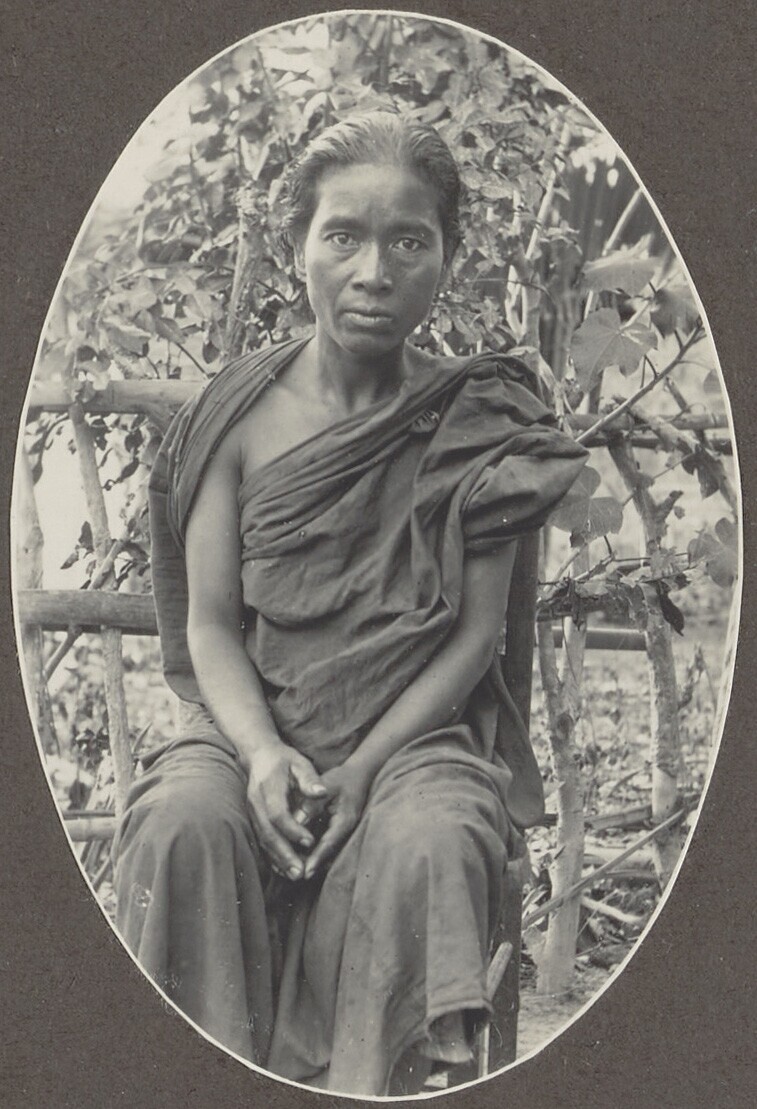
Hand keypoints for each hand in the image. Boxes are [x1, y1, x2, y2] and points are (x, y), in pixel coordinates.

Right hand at [246, 741, 326, 879]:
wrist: (258, 756)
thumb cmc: (283, 759)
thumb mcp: (299, 763)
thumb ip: (310, 778)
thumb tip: (322, 792)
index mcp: (268, 788)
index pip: (278, 814)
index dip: (293, 830)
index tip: (311, 842)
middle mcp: (256, 803)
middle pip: (268, 833)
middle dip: (284, 854)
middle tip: (301, 871)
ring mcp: (252, 812)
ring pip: (263, 840)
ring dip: (278, 859)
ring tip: (295, 876)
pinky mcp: (253, 819)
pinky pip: (261, 840)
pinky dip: (272, 856)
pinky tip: (284, 869)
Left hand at [299, 763, 371, 879]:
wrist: (361, 773)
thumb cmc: (343, 778)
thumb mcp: (326, 785)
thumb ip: (311, 803)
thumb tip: (296, 823)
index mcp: (345, 820)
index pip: (330, 843)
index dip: (317, 858)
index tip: (306, 872)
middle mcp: (347, 829)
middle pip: (329, 854)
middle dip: (313, 865)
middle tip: (294, 875)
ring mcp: (345, 832)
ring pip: (329, 852)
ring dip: (314, 860)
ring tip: (294, 870)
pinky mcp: (340, 831)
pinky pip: (328, 846)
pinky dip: (316, 852)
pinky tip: (301, 856)